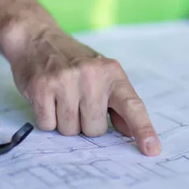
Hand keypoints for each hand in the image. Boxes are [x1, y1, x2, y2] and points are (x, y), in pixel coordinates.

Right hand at [1, 23, 160, 156]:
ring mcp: (66, 80)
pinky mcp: (42, 87)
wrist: (37, 39)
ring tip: (60, 99)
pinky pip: (48, 125)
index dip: (143, 129)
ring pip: (71, 130)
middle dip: (85, 123)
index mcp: (112, 73)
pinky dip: (46, 119)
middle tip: (76, 101)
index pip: (132, 106)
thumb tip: (130, 132)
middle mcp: (92, 75)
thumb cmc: (73, 62)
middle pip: (95, 129)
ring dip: (65, 122)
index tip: (152, 149)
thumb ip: (117, 104)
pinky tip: (47, 99)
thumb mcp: (102, 76)